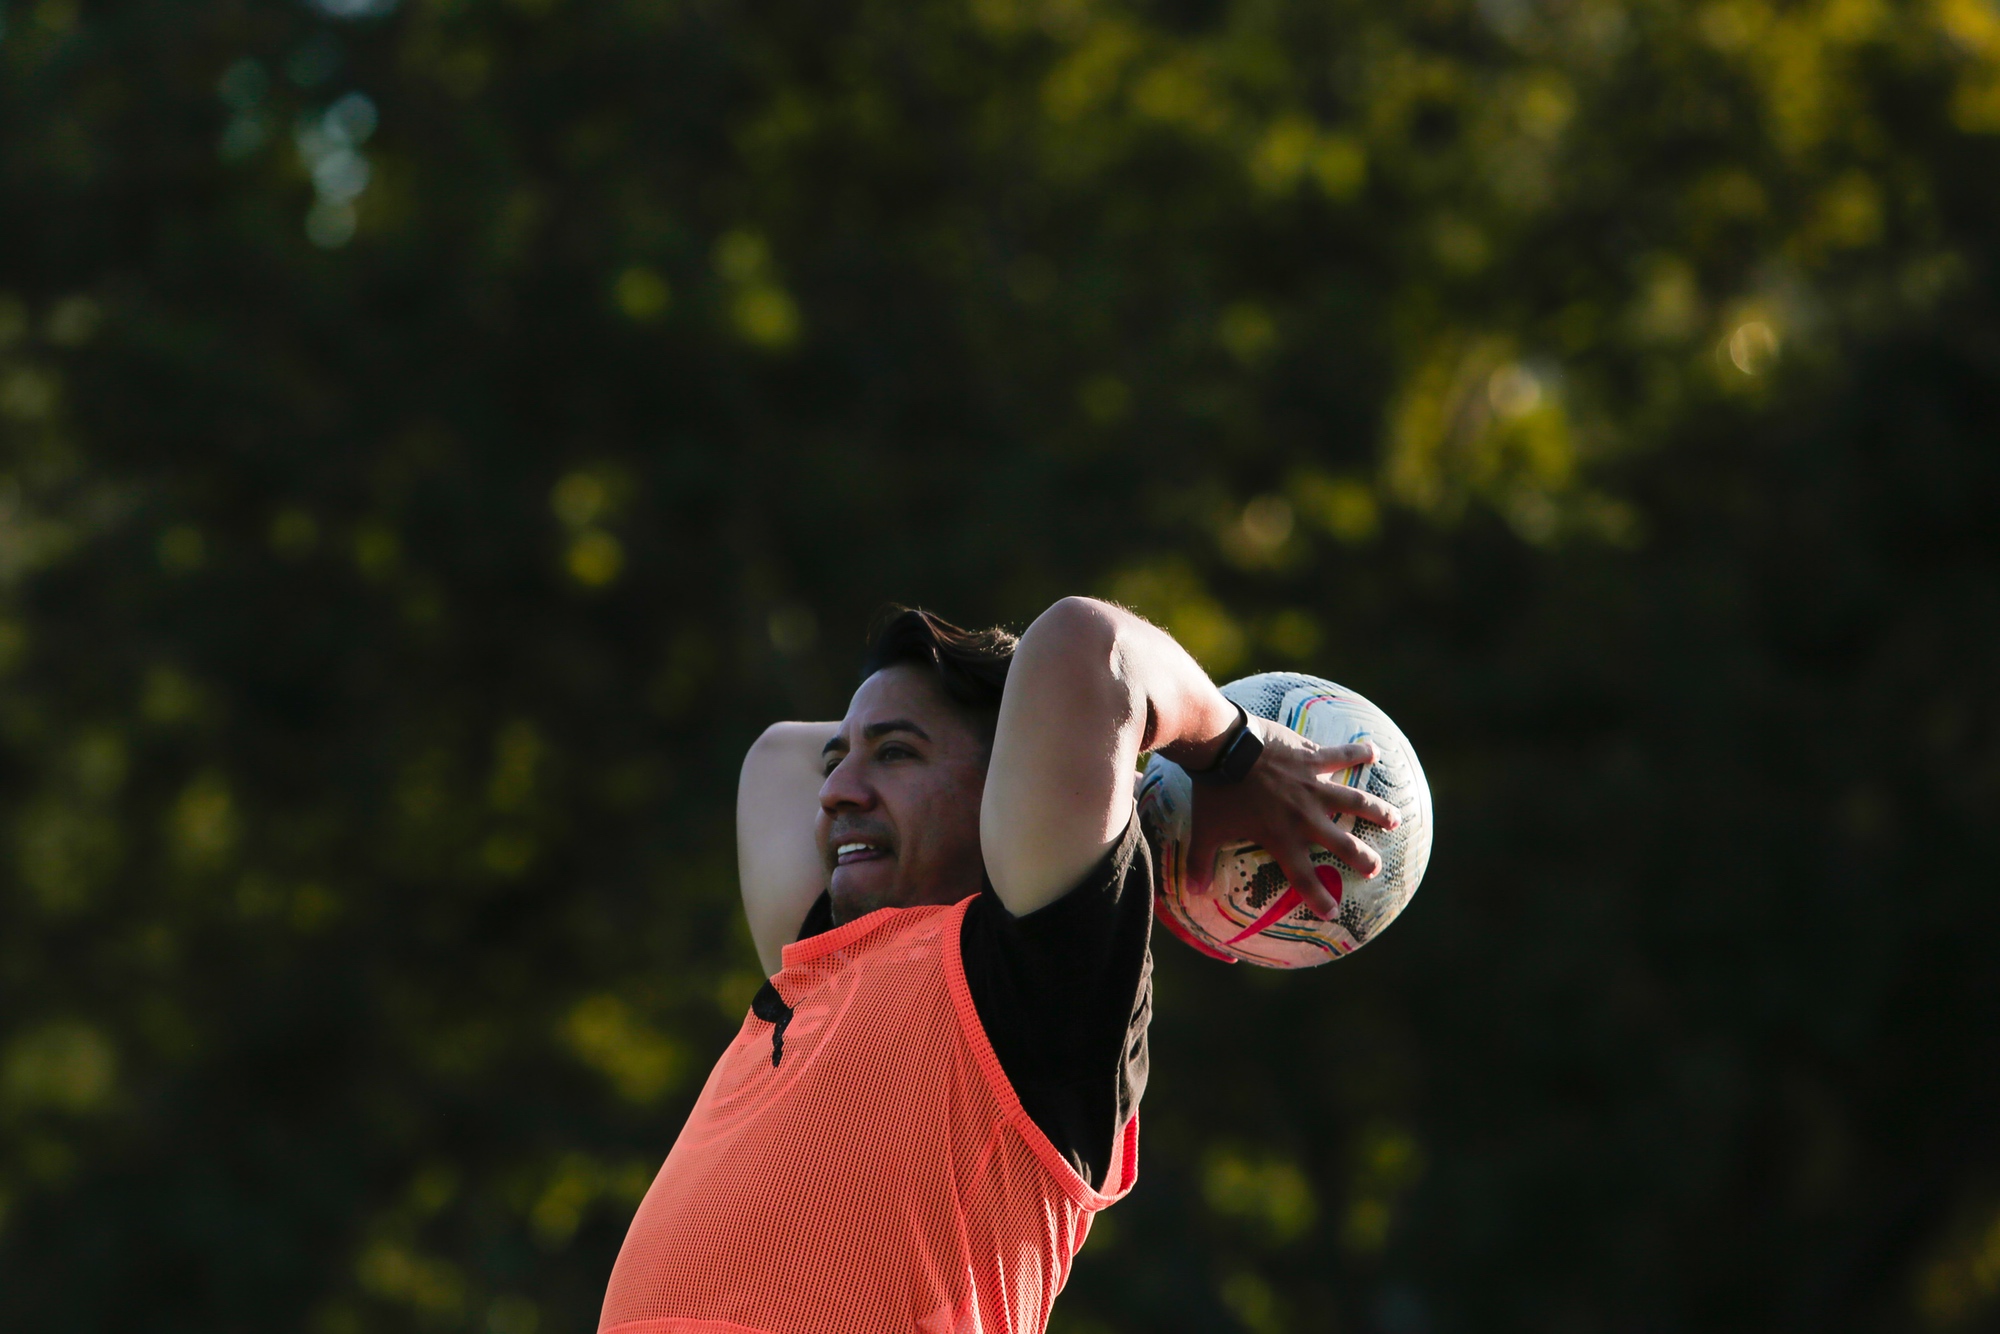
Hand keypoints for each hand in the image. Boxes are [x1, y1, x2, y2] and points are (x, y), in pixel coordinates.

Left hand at [1184, 717, 1401, 919]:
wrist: (1223, 746)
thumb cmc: (1215, 792)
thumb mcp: (1205, 830)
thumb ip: (1200, 861)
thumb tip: (1191, 890)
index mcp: (1281, 837)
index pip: (1303, 877)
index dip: (1319, 898)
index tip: (1332, 913)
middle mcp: (1304, 816)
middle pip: (1342, 844)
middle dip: (1362, 858)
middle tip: (1375, 868)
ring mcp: (1312, 786)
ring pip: (1354, 802)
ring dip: (1377, 811)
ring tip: (1395, 819)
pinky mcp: (1312, 758)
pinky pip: (1341, 755)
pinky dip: (1359, 753)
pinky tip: (1374, 751)